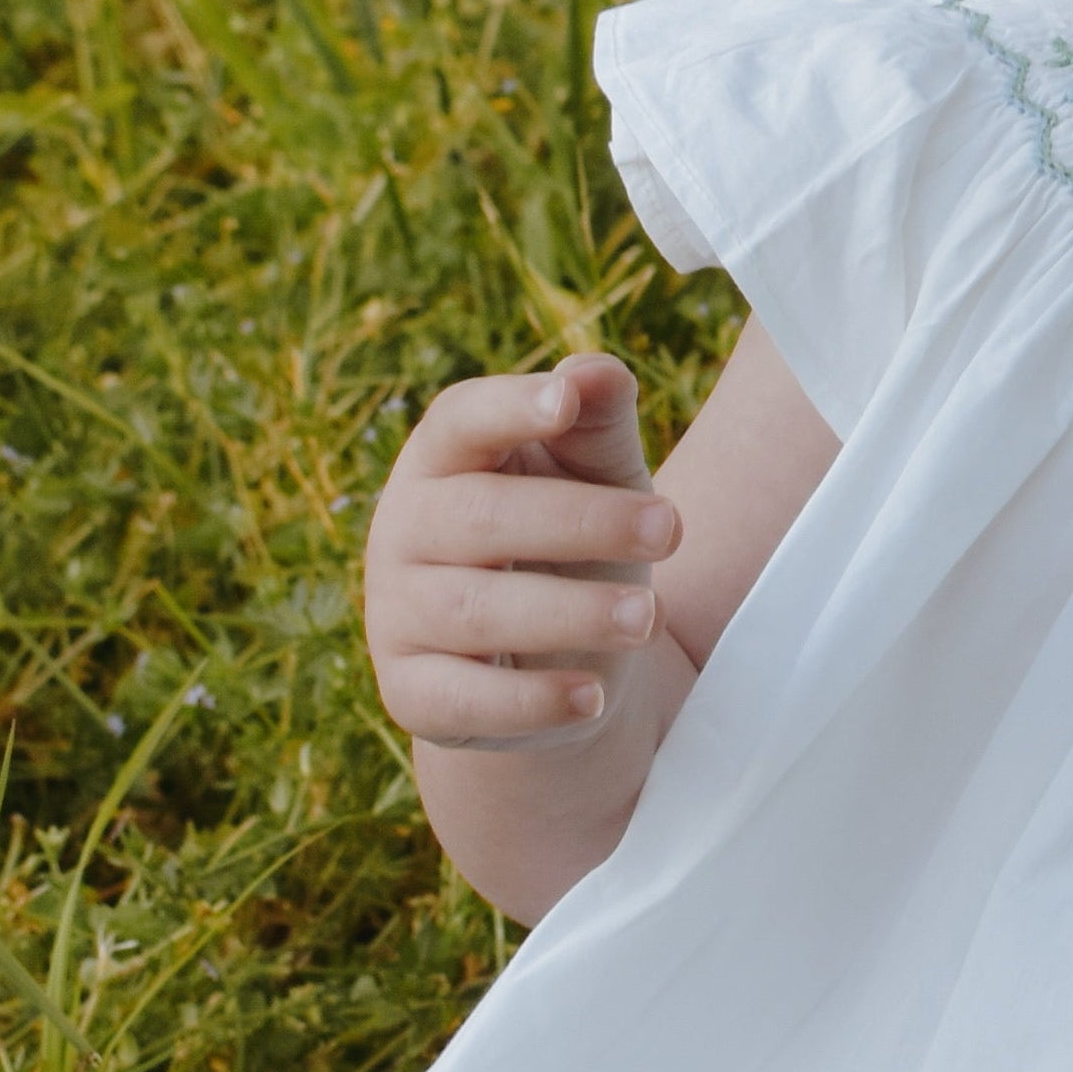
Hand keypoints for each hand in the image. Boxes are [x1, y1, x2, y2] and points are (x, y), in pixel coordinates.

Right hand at [364, 354, 684, 749]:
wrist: (552, 663)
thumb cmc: (574, 543)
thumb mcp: (597, 477)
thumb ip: (596, 423)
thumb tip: (595, 370)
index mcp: (443, 461)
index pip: (459, 421)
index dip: (508, 408)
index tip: (565, 401)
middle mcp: (404, 531)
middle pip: (480, 516)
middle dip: (579, 521)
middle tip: (672, 527)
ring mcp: (400, 615)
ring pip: (473, 609)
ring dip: (568, 611)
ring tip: (646, 615)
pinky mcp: (414, 693)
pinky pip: (463, 700)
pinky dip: (528, 701)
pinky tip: (592, 696)